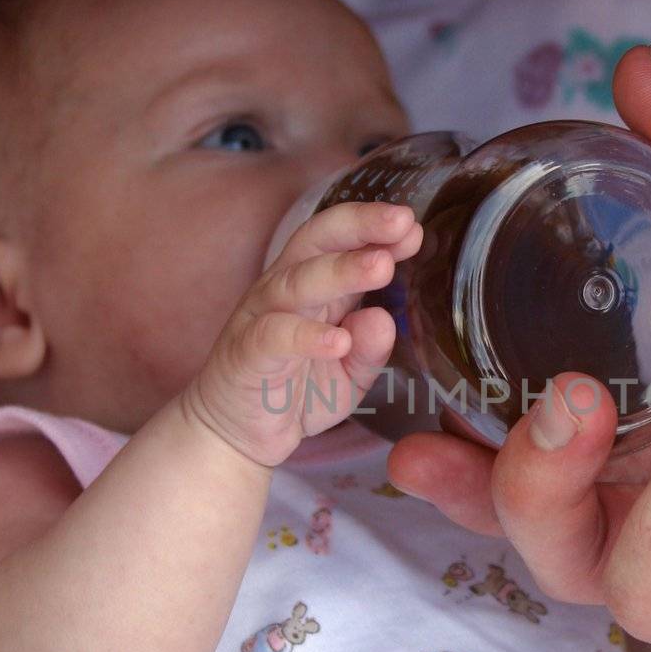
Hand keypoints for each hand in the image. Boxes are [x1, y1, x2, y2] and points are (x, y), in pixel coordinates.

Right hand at [183, 201, 422, 468]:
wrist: (236, 431)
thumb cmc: (297, 390)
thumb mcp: (350, 373)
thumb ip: (371, 348)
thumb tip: (385, 317)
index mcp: (314, 285)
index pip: (342, 240)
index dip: (376, 229)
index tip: (414, 228)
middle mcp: (286, 290)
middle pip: (319, 242)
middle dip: (361, 226)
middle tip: (402, 220)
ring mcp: (262, 317)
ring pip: (299, 283)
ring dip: (342, 271)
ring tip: (383, 266)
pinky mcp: (246, 353)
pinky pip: (275, 336)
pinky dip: (307, 336)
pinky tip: (339, 340)